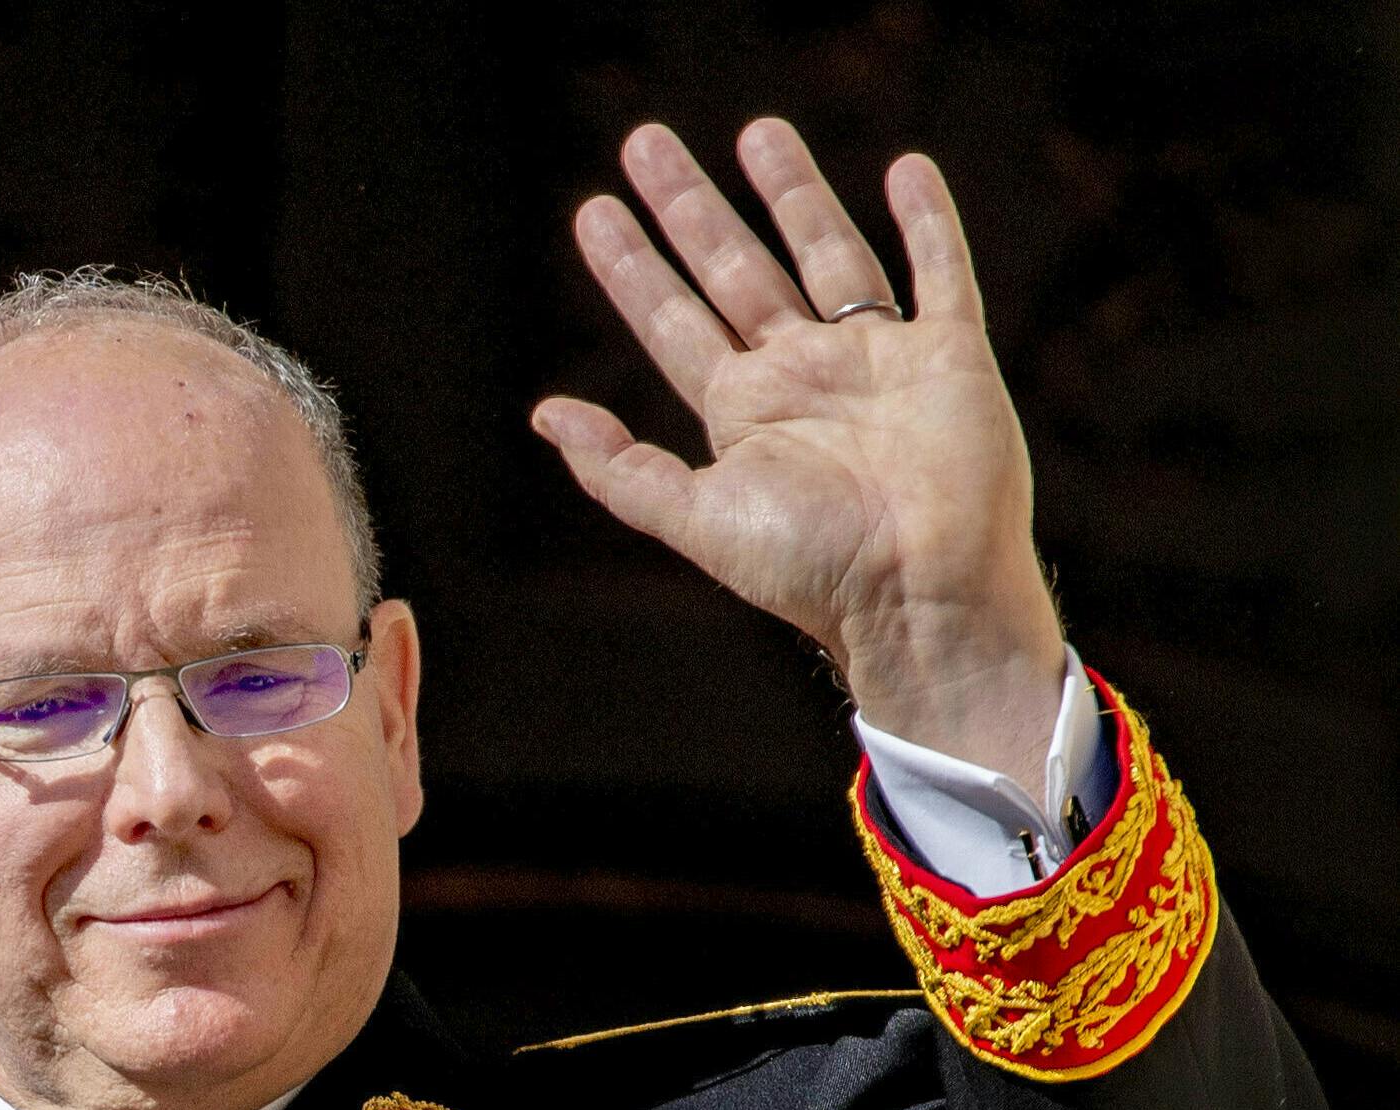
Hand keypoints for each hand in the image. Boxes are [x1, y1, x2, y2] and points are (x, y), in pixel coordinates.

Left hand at [533, 119, 1067, 782]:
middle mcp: (803, 375)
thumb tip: (545, 413)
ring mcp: (877, 359)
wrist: (920, 593)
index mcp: (741, 411)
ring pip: (827, 252)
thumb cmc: (812, 570)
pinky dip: (927, 222)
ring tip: (755, 130)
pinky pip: (940, 272)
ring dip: (792, 192)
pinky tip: (904, 170)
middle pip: (735, 267)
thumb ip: (620, 470)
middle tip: (645, 142)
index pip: (671, 319)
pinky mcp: (950, 356)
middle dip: (690, 207)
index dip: (632, 266)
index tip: (594, 211)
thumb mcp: (698, 519)